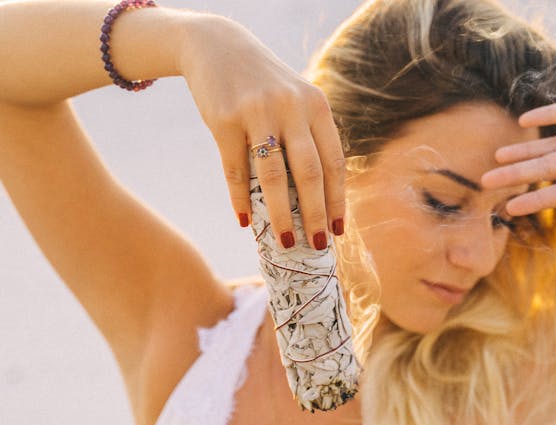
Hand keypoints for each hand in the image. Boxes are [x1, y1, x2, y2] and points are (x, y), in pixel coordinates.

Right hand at [178, 15, 344, 247]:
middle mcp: (291, 107)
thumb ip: (307, 138)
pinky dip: (241, 200)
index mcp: (316, 106)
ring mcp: (257, 112)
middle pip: (309, 173)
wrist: (217, 47)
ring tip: (284, 241)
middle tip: (317, 246)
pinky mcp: (224, 119)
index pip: (334, 161)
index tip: (338, 231)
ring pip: (272, 177)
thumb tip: (315, 198)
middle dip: (315, 215)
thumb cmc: (262, 85)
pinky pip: (235, 170)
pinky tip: (246, 220)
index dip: (337, 199)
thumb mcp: (294, 100)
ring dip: (281, 215)